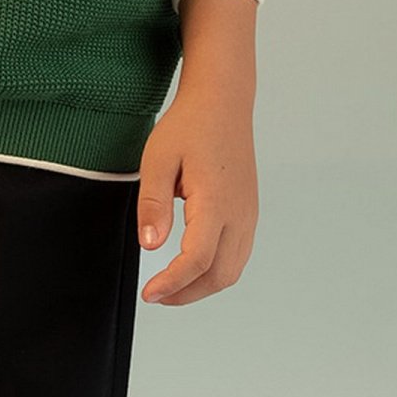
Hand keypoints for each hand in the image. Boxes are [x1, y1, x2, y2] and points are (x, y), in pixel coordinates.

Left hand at [135, 75, 258, 305]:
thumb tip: (150, 245)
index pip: (197, 260)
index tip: (148, 294)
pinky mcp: (249, 212)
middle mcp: (239, 213)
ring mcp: (248, 214)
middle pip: (220, 275)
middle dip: (187, 294)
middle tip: (156, 294)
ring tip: (171, 286)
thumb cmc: (188, 127)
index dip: (171, 283)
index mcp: (216, 202)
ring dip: (202, 286)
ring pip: (232, 270)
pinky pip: (238, 255)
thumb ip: (153, 204)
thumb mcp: (158, 160)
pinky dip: (215, 271)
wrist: (223, 102)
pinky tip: (192, 267)